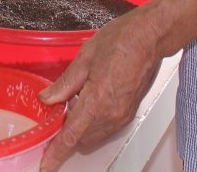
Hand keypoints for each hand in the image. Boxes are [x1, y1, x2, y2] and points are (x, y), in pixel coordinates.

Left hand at [38, 2, 163, 170]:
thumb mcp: (86, 56)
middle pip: (81, 138)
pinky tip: (93, 99)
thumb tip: (48, 98)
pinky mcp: (129, 113)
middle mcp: (111, 114)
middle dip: (67, 130)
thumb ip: (65, 82)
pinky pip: (106, 128)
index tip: (45, 164)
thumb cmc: (122, 40)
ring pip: (93, 135)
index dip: (56, 153)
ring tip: (78, 99)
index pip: (71, 136)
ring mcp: (122, 115)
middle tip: (58, 110)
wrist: (150, 37)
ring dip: (81, 126)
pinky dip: (94, 121)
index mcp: (97, 99)